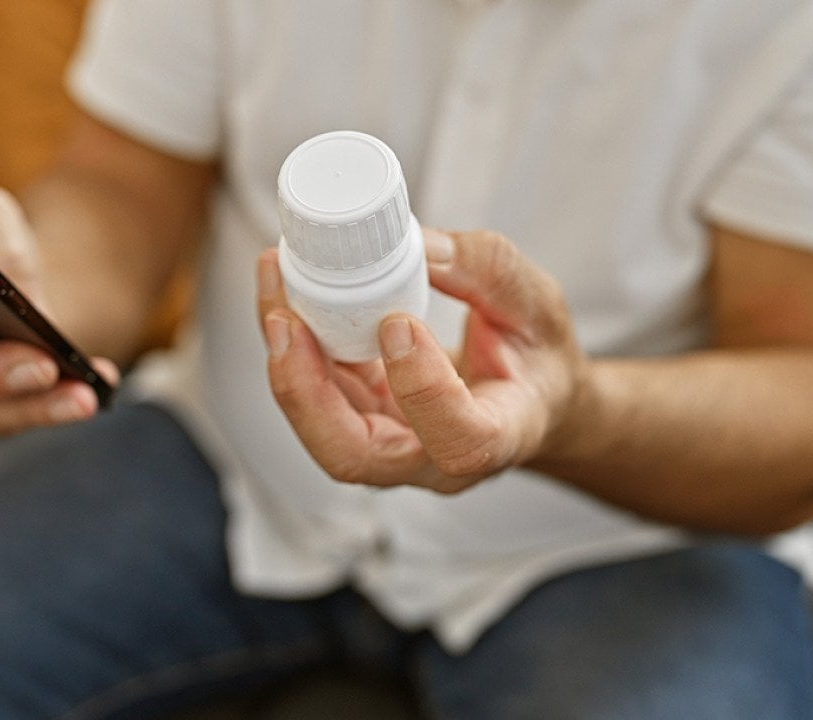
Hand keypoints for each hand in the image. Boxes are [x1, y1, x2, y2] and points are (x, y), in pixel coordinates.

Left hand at [257, 228, 587, 492]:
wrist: (526, 398)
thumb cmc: (536, 358)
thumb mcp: (538, 305)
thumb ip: (488, 271)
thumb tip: (417, 245)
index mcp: (499, 437)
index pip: (458, 440)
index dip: (422, 390)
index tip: (399, 325)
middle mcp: (433, 459)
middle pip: (354, 456)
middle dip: (305, 391)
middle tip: (285, 318)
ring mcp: (389, 445)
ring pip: (319, 426)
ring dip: (285, 357)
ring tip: (275, 279)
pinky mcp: (359, 419)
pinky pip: (312, 393)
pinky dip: (289, 341)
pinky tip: (281, 284)